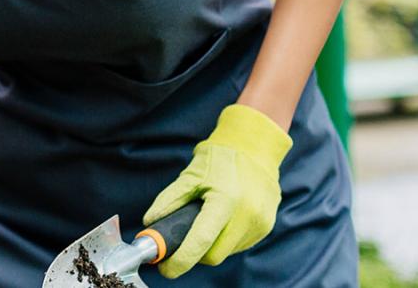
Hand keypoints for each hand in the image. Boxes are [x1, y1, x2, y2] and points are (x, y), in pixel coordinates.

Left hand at [142, 104, 292, 277]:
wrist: (254, 148)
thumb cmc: (219, 158)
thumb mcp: (190, 175)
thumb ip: (169, 200)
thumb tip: (150, 223)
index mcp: (225, 200)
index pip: (200, 241)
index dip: (181, 260)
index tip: (166, 268)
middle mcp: (246, 215)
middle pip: (214, 255)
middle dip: (194, 254)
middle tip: (181, 243)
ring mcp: (260, 223)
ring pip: (227, 252)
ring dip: (211, 246)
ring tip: (205, 222)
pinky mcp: (266, 227)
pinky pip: (239, 245)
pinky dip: (226, 240)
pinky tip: (222, 221)